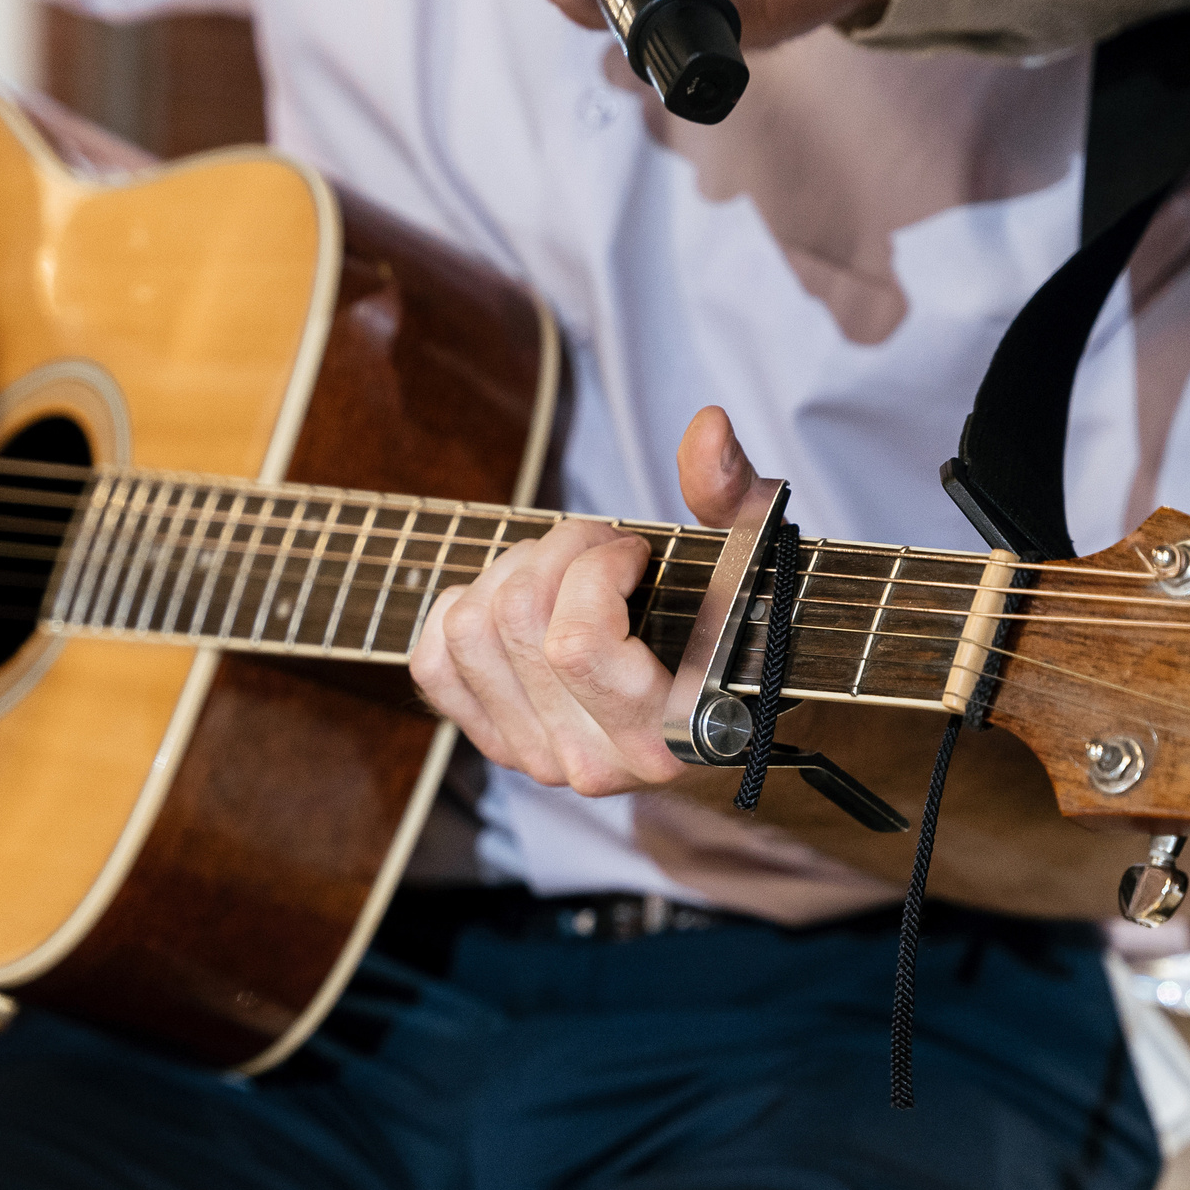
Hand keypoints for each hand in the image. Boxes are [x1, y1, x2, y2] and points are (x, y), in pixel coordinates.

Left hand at [411, 407, 763, 794]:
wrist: (725, 718)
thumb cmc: (745, 637)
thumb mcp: (756, 560)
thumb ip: (736, 496)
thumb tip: (706, 428)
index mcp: (665, 736)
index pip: (575, 645)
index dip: (594, 569)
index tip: (633, 552)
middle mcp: (591, 762)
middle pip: (515, 623)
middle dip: (555, 552)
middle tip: (596, 546)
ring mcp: (535, 758)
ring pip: (468, 633)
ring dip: (508, 573)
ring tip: (560, 569)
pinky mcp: (496, 742)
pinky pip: (433, 664)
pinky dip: (459, 611)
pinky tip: (512, 600)